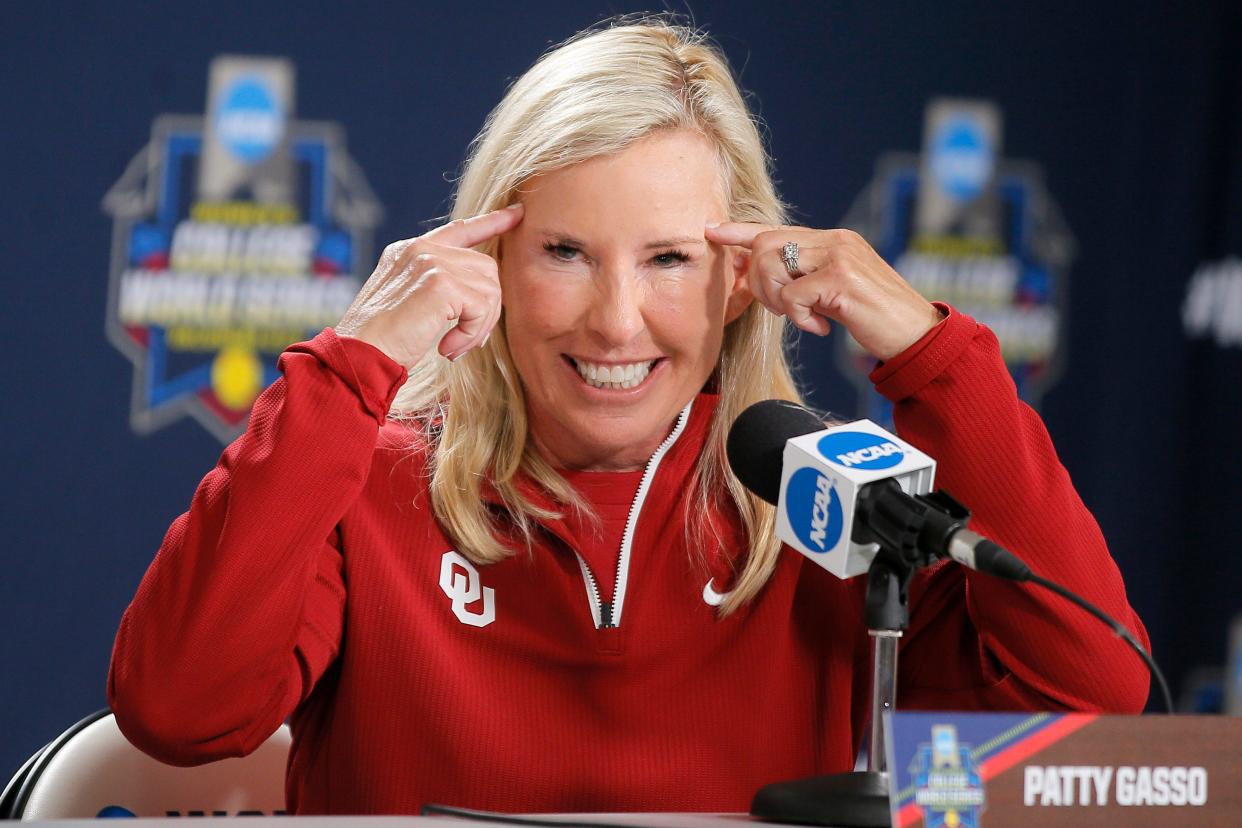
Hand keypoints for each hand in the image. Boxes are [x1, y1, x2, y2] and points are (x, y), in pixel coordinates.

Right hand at [337, 205, 522, 367]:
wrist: (358, 356)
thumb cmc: (382, 342)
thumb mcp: (410, 304)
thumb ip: (439, 287)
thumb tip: (484, 294)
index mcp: (409, 251)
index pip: (460, 230)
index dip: (491, 222)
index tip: (516, 214)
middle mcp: (420, 249)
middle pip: (486, 268)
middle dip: (486, 309)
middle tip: (466, 340)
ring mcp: (430, 262)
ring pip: (489, 289)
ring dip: (479, 327)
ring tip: (453, 347)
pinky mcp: (440, 283)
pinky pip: (482, 308)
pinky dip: (471, 335)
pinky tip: (447, 348)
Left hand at [705, 223, 942, 360]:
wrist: (916, 335)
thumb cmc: (875, 318)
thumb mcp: (834, 293)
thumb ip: (804, 280)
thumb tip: (763, 278)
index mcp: (833, 240)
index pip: (777, 228)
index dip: (740, 230)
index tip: (712, 229)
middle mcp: (835, 240)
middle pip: (765, 245)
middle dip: (759, 282)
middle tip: (781, 310)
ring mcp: (839, 255)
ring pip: (773, 266)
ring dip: (776, 300)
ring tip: (804, 319)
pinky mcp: (842, 278)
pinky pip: (792, 295)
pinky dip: (799, 318)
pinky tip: (821, 329)